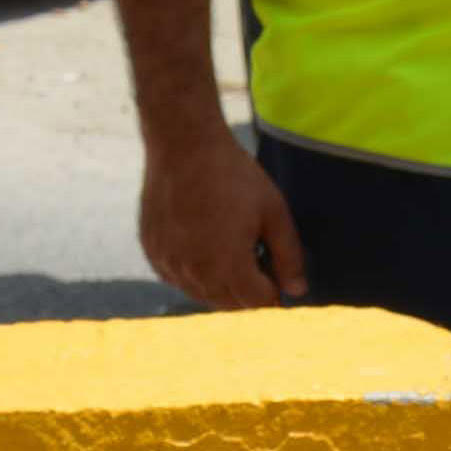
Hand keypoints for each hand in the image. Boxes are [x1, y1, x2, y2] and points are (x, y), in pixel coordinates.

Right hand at [138, 122, 308, 310]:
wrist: (183, 145)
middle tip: (255, 257)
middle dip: (248, 290)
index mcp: (229, 266)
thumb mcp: (274, 212)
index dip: (273, 290)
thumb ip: (288, 256)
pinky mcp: (153, 253)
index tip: (276, 271)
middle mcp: (195, 273)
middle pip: (230, 305)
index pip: (258, 303)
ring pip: (202, 294)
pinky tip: (203, 243)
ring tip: (229, 246)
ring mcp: (169, 264)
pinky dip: (194, 272)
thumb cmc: (233, 175)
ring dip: (220, 283)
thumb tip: (297, 291)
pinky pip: (178, 278)